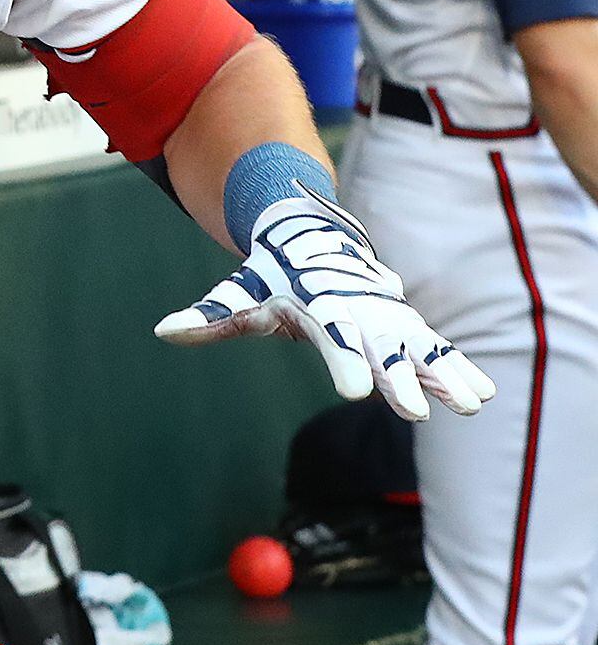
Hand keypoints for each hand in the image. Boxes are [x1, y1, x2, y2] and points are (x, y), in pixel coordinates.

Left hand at [154, 189, 494, 420]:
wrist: (313, 234)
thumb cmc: (273, 273)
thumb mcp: (241, 292)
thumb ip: (209, 316)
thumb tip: (165, 330)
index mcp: (318, 302)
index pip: (332, 335)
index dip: (345, 361)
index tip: (357, 391)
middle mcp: (358, 309)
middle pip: (381, 345)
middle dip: (399, 377)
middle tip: (417, 411)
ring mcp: (385, 315)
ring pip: (416, 346)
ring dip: (442, 374)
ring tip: (470, 403)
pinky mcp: (403, 323)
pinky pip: (432, 346)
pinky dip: (455, 367)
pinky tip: (479, 395)